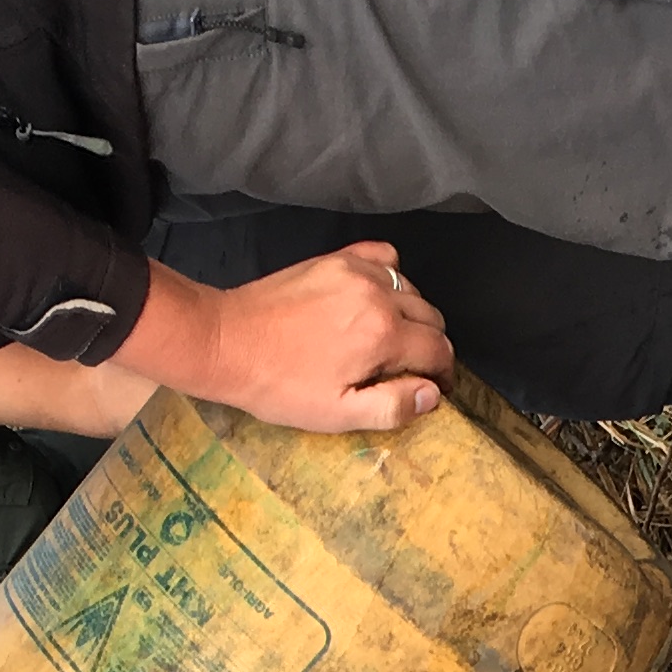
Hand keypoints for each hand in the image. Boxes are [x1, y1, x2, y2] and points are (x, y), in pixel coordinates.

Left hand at [123, 249, 452, 433]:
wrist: (227, 341)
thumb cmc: (279, 385)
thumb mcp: (337, 413)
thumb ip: (392, 407)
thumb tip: (431, 395)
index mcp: (383, 335)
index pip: (438, 350)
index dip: (443, 375)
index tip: (433, 388)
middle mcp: (378, 294)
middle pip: (431, 317)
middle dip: (430, 346)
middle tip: (411, 369)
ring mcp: (356, 270)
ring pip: (412, 288)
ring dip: (412, 315)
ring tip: (391, 340)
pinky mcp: (336, 259)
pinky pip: (384, 257)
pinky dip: (391, 277)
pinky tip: (376, 299)